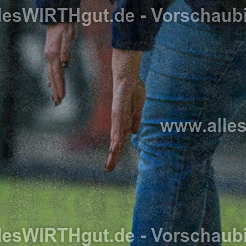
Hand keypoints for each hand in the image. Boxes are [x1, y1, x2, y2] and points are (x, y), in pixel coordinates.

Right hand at [44, 22, 78, 105]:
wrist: (59, 15)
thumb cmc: (66, 25)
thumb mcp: (69, 35)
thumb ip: (66, 50)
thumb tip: (64, 64)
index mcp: (53, 54)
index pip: (57, 74)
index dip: (60, 86)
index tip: (62, 98)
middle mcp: (49, 56)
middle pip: (52, 77)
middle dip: (56, 90)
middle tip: (58, 104)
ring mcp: (48, 55)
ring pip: (50, 75)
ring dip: (53, 87)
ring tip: (55, 98)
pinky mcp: (50, 53)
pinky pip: (50, 70)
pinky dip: (51, 78)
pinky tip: (51, 84)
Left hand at [106, 49, 144, 172]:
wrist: (128, 75)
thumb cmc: (133, 89)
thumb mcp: (137, 108)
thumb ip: (135, 120)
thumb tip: (133, 132)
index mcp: (124, 122)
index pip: (121, 141)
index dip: (117, 153)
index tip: (112, 164)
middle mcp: (119, 122)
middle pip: (116, 143)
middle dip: (113, 157)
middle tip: (108, 170)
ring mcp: (118, 117)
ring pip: (116, 138)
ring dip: (114, 152)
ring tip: (110, 164)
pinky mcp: (118, 111)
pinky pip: (118, 127)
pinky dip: (117, 138)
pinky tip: (115, 147)